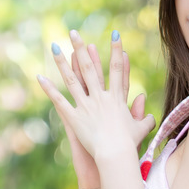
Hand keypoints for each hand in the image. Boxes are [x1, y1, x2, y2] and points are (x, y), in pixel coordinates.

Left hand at [38, 30, 153, 171]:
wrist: (116, 156)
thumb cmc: (129, 145)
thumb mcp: (140, 130)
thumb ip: (145, 119)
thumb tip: (148, 112)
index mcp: (116, 99)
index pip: (117, 70)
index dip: (117, 51)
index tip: (115, 34)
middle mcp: (100, 98)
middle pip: (90, 68)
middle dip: (81, 48)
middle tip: (74, 32)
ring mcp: (85, 106)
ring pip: (72, 80)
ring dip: (61, 62)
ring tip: (53, 46)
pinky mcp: (74, 118)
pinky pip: (59, 101)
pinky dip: (49, 90)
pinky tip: (39, 77)